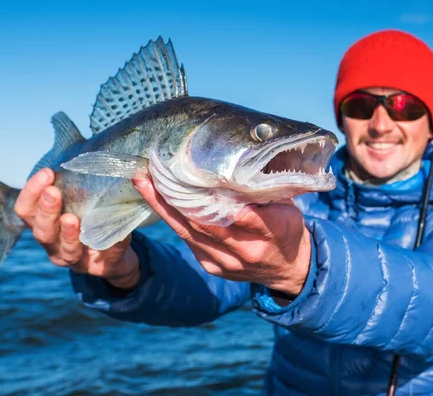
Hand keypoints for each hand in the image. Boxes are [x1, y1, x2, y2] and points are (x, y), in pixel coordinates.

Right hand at [14, 168, 140, 289]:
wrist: (118, 252)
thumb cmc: (92, 216)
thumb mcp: (81, 195)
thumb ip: (73, 169)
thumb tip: (63, 124)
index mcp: (45, 224)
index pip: (25, 210)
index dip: (31, 193)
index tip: (46, 172)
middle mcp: (54, 244)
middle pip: (41, 232)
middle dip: (46, 211)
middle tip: (54, 192)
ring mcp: (76, 260)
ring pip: (66, 251)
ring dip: (68, 235)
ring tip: (72, 220)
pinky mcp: (100, 268)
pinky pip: (105, 257)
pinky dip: (112, 245)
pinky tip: (119, 235)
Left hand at [133, 178, 310, 296]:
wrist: (288, 268)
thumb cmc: (287, 229)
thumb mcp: (288, 207)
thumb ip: (264, 190)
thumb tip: (236, 164)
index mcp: (272, 232)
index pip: (244, 213)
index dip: (215, 196)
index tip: (190, 173)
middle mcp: (245, 251)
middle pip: (204, 222)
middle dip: (175, 196)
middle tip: (153, 170)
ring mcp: (225, 262)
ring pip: (188, 232)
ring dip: (163, 206)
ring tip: (144, 181)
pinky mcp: (211, 266)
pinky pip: (187, 239)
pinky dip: (172, 218)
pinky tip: (158, 200)